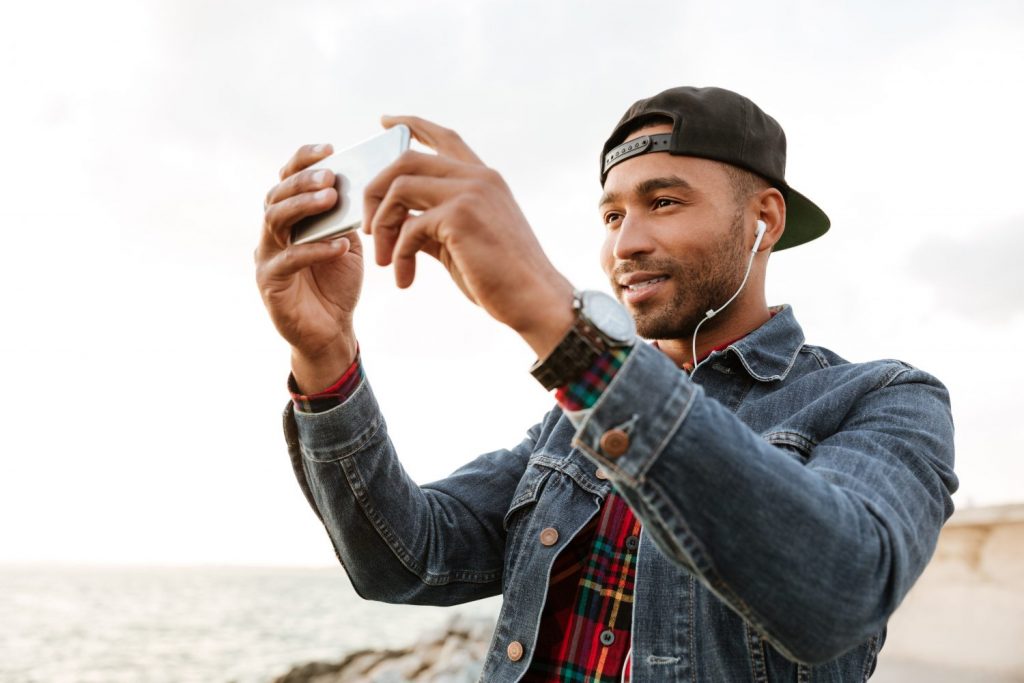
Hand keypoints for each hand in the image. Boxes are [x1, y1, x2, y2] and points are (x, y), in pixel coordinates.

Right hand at [255, 143, 362, 392]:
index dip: (303, 160)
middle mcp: (271, 233)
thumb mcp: (346, 242)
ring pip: (275, 220)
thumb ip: (345, 217)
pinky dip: (315, 249)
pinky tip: (340, 244)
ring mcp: (266, 256)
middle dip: (303, 180)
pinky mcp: (269, 283)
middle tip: (330, 174)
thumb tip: (360, 184)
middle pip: (277, 195)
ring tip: (331, 198)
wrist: (331, 331)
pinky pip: (290, 260)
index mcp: (288, 217)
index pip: (287, 178)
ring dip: (303, 206)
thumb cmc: (337, 283)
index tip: (329, 148)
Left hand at [364, 116, 574, 356]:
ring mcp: (470, 193)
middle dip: (375, 190)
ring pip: (399, 187)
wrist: (534, 300)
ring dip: (381, 225)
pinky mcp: (460, 217)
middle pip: (406, 159)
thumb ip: (433, 223)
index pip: (444, 137)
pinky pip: (408, 227)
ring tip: (383, 260)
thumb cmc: (501, 278)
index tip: (385, 121)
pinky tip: (404, 279)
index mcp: (485, 178)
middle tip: (368, 227)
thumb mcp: (463, 241)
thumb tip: (397, 222)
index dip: (412, 124)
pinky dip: (398, 255)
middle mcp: (478, 177)